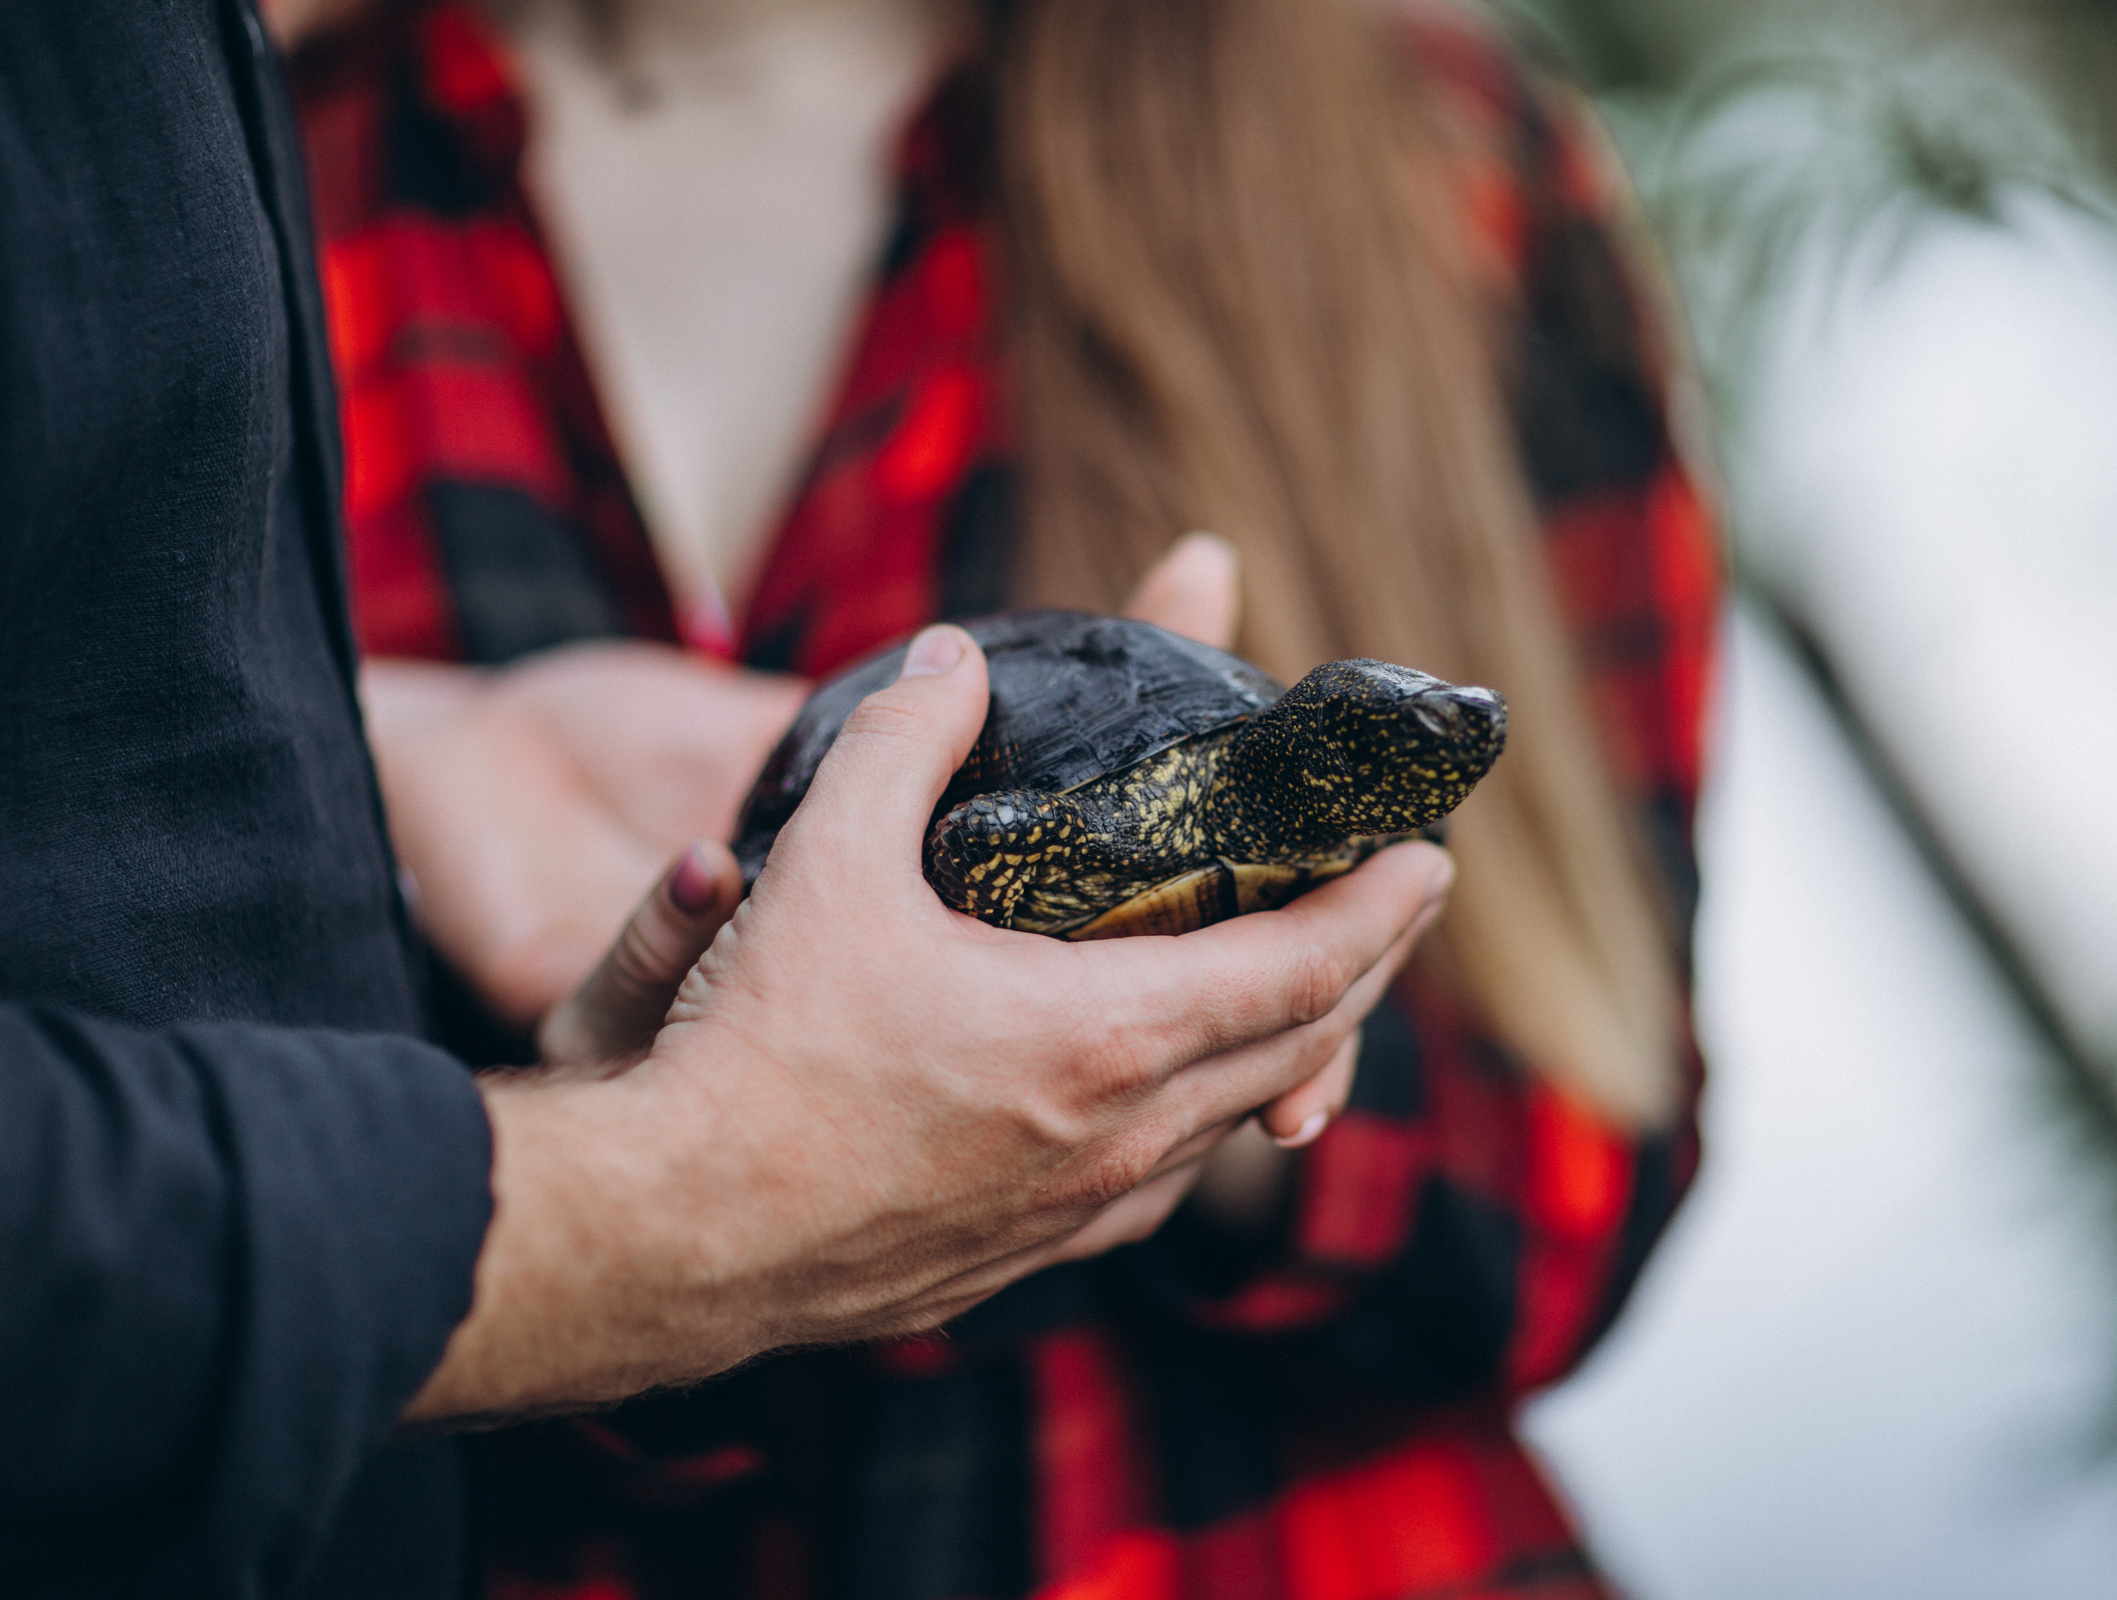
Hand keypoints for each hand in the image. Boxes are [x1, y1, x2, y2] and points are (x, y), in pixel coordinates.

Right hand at [404, 624, 1450, 1423]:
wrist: (669, 1240)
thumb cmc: (751, 1059)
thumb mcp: (822, 869)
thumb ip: (900, 744)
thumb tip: (953, 659)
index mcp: (1103, 1037)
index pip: (1302, 966)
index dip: (1379, 909)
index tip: (1430, 861)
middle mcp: (1120, 1136)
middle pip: (1298, 1047)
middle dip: (1363, 970)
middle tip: (1395, 909)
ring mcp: (1079, 1210)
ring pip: (1232, 1125)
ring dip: (1290, 1050)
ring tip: (1307, 994)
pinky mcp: (1026, 1255)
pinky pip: (1159, 1183)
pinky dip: (1203, 1122)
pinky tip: (1174, 1102)